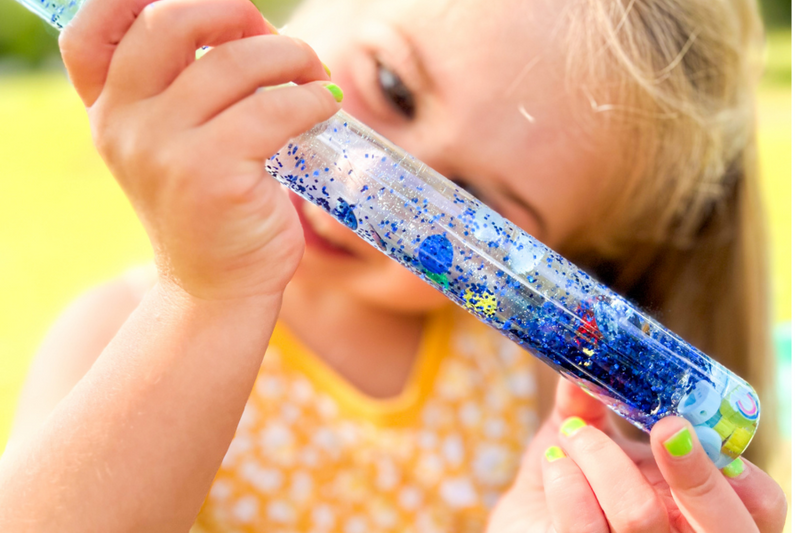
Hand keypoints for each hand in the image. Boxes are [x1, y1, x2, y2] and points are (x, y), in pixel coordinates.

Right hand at [59, 0, 340, 299]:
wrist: (216, 286)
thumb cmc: (209, 208)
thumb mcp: (174, 145)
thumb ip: (183, 86)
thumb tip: (246, 21)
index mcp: (108, 111)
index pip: (89, 33)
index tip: (206, 8)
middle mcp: (124, 125)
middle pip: (169, 22)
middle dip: (232, 11)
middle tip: (272, 39)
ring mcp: (165, 150)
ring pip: (233, 62)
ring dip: (290, 55)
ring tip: (313, 72)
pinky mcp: (214, 175)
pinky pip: (275, 109)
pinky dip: (311, 98)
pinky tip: (324, 105)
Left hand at [487, 378, 786, 532]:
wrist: (530, 520)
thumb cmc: (573, 481)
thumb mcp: (593, 436)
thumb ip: (596, 403)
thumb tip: (587, 365)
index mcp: (704, 508)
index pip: (759, 506)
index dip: (746, 477)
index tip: (702, 433)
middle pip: (721, 527)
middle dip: (693, 472)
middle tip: (665, 427)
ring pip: (639, 514)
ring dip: (601, 457)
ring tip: (573, 433)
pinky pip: (584, 526)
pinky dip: (565, 481)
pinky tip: (554, 463)